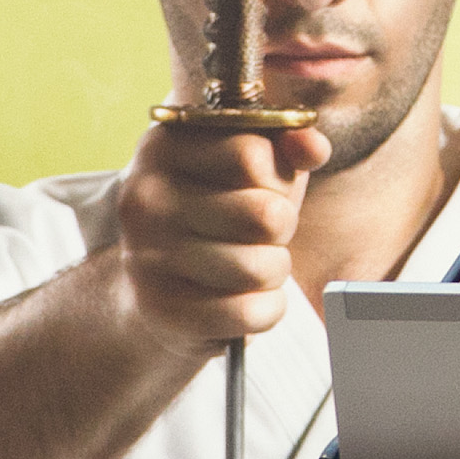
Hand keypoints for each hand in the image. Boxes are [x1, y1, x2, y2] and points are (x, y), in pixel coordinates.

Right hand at [112, 121, 332, 358]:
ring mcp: (147, 255)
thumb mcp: (249, 168)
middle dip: (281, 228)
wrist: (155, 287)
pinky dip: (267, 310)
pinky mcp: (161, 310)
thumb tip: (313, 146)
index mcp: (163, 145)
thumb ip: (286, 145)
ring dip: (275, 271)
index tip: (261, 188)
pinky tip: (248, 299)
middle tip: (262, 234)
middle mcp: (146, 198)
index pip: (253, 154)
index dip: (277, 177)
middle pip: (265, 214)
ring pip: (261, 267)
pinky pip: (252, 312)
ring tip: (254, 264)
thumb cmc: (216, 213)